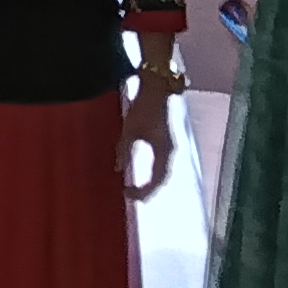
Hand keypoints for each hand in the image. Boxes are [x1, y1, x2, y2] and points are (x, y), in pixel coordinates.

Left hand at [123, 67, 179, 198]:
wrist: (157, 91)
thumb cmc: (144, 108)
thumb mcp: (130, 129)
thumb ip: (124, 150)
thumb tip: (118, 169)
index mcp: (164, 151)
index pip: (156, 179)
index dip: (143, 190)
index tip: (127, 192)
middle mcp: (170, 152)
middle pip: (162, 180)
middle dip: (148, 191)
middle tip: (131, 197)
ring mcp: (170, 148)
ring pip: (163, 174)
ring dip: (151, 184)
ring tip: (137, 192)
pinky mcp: (166, 144)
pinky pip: (161, 166)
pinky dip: (153, 175)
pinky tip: (144, 178)